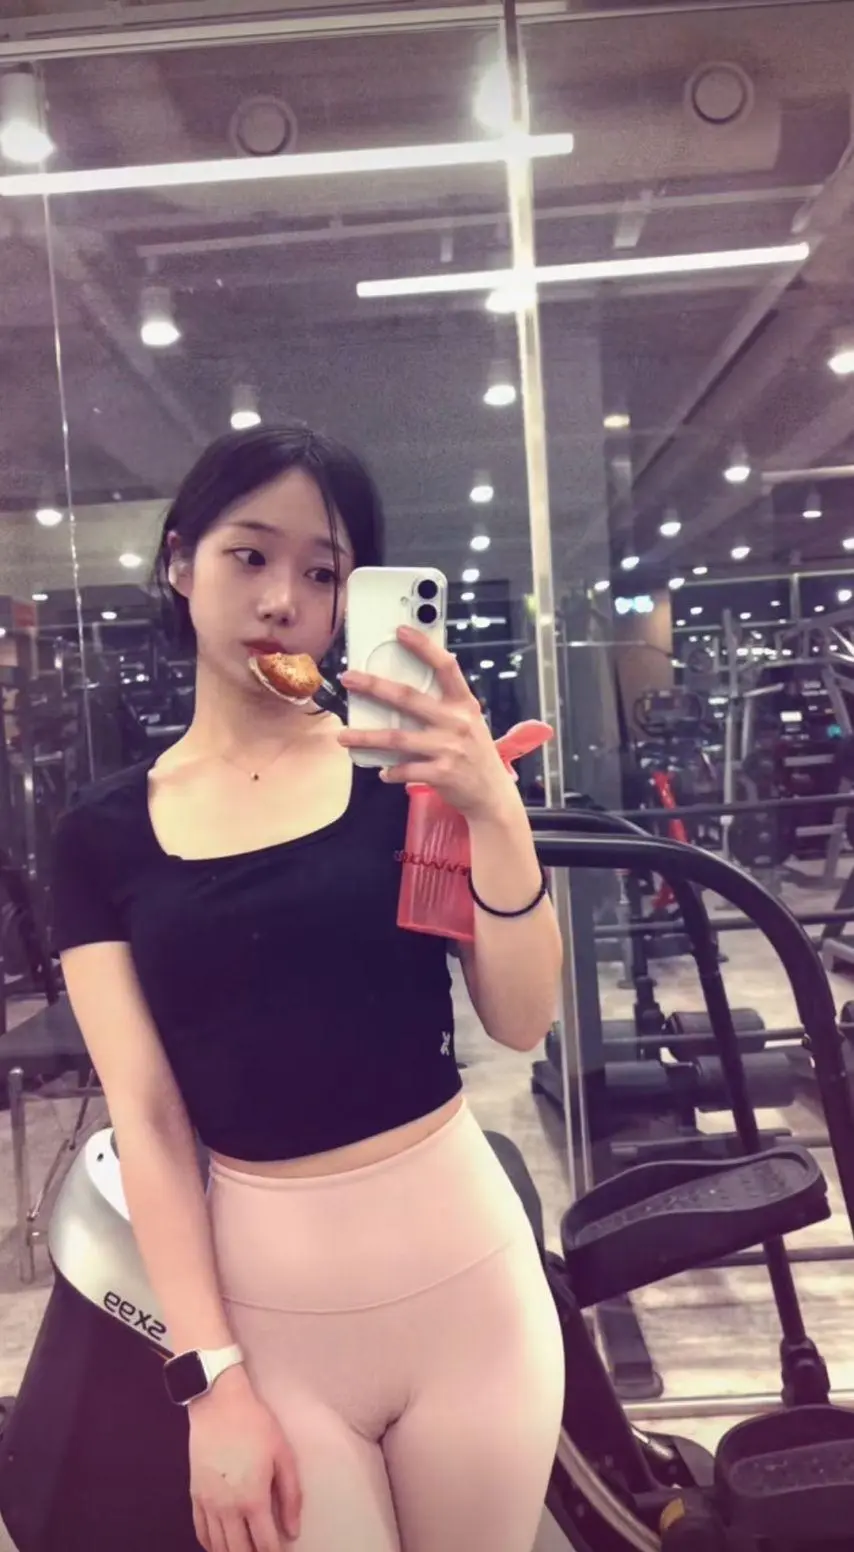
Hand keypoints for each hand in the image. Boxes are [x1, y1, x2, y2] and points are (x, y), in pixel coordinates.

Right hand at [188, 1368, 301, 1550]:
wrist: (219, 1404)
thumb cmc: (256, 1426)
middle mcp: (228, 1508)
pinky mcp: (195, 1495)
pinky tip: (221, 1545)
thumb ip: (291, 1496)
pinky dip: (211, 1545)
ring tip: (246, 1549)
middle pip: (238, 1551)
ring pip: (218, 1547)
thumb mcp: (283, 1455)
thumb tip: (293, 1531)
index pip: (265, 1544)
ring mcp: (208, 1504)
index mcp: (253, 1499)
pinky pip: (200, 1532)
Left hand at [339, 625, 544, 820]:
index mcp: (464, 705)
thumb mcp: (469, 723)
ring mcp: (448, 748)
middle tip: (349, 678)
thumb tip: (405, 691)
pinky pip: (404, 769)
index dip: (423, 647)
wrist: (492, 795)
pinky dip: (390, 771)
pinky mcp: (441, 773)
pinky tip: (381, 772)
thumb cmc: (475, 754)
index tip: (400, 631)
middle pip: (409, 698)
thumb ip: (445, 706)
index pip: (446, 667)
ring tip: (344, 735)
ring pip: (397, 738)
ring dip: (366, 737)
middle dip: (375, 686)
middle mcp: (457, 723)